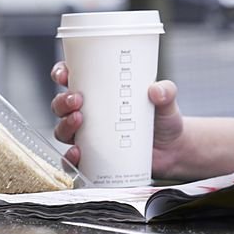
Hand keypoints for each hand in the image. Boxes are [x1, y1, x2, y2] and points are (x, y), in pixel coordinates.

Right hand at [50, 62, 184, 178]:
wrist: (172, 150)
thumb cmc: (163, 119)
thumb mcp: (166, 101)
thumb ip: (166, 92)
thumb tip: (157, 90)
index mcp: (102, 92)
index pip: (74, 78)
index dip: (62, 73)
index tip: (65, 73)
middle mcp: (91, 113)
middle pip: (62, 104)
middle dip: (63, 101)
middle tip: (76, 99)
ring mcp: (89, 136)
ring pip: (63, 130)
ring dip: (64, 124)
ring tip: (78, 120)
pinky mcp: (93, 158)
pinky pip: (72, 160)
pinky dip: (70, 156)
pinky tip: (78, 152)